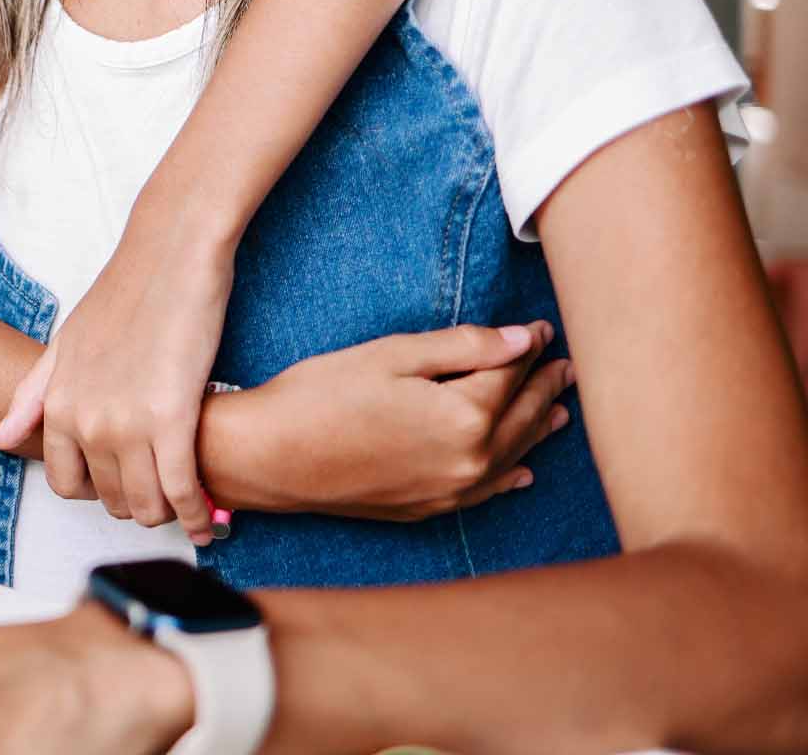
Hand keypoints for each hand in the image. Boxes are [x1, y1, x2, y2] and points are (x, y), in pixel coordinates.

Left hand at [0, 209, 235, 541]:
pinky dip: (197, 516)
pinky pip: (182, 492)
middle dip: (138, 504)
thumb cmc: (124, 295)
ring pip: (145, 506)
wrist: (170, 255)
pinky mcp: (172, 419)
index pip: (65, 484)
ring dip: (169, 513)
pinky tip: (210, 521)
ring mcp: (126, 422)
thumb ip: (33, 396)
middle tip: (165, 493)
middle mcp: (85, 421)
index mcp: (59, 404)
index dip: (98, 492)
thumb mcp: (66, 343)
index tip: (125, 484)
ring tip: (188, 503)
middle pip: (109, 500)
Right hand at [217, 320, 571, 518]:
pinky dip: (510, 477)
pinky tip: (524, 472)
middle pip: (520, 417)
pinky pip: (487, 491)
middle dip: (544, 387)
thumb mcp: (391, 355)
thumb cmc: (321, 396)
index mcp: (465, 417)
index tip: (541, 328)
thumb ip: (463, 347)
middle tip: (566, 367)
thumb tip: (522, 340)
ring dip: (537, 430)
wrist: (271, 457)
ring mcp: (451, 490)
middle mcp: (470, 461)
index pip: (510, 374)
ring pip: (512, 457)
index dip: (527, 347)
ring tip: (560, 411)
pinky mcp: (428, 507)